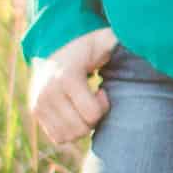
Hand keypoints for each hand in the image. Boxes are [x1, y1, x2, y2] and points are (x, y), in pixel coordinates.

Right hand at [31, 28, 119, 153]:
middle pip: (80, 128)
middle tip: (93, 100)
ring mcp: (39, 103)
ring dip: (81, 126)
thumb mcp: (104, 41)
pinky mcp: (35, 111)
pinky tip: (74, 112)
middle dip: (93, 118)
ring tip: (83, 106)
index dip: (103, 106)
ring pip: (67, 136)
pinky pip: (57, 136)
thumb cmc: (88, 46)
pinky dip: (69, 130)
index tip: (102, 91)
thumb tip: (137, 36)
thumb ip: (118, 42)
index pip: (92, 114)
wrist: (55, 46)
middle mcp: (48, 92)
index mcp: (67, 77)